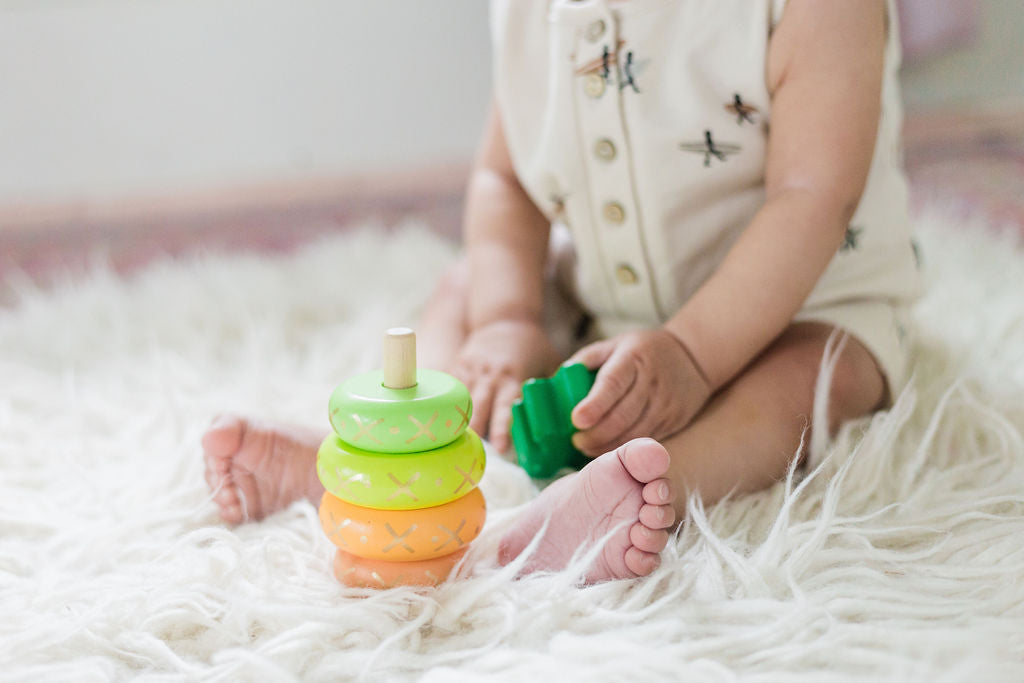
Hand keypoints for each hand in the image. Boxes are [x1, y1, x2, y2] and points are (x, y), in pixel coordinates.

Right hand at [451, 319, 560, 451]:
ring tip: (455, 445)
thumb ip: (554, 387)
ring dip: (458, 422)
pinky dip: (446, 406)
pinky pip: (449, 390)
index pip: (506, 406)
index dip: (503, 428)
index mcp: (513, 375)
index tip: (501, 449)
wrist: (503, 318)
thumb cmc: (532, 344)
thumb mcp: (549, 361)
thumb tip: (567, 415)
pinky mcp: (457, 366)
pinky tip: (445, 424)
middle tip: (473, 453)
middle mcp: (489, 374)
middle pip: (478, 407)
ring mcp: (470, 370)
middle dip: (476, 431)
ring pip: (459, 401)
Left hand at [568, 328, 711, 455]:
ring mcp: (665, 403)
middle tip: (576, 440)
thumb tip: (557, 378)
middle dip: (595, 434)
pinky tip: (609, 450)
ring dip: (608, 446)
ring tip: (586, 448)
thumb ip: (586, 359)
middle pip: (622, 415)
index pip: (612, 384)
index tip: (575, 420)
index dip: (594, 404)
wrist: (693, 357)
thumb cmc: (643, 351)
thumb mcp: (615, 344)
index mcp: (632, 359)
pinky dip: (625, 448)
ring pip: (635, 433)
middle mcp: (651, 381)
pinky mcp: (674, 419)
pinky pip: (647, 439)